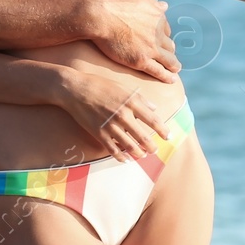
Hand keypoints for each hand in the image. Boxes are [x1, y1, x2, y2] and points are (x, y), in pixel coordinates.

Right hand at [58, 73, 172, 160]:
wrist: (75, 89)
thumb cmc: (100, 85)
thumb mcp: (122, 86)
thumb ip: (140, 98)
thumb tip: (154, 108)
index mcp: (131, 102)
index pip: (153, 120)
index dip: (163, 130)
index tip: (169, 136)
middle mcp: (123, 115)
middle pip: (143, 137)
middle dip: (152, 146)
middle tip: (155, 150)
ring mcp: (110, 126)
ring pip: (129, 146)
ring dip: (138, 153)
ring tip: (143, 155)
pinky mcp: (99, 133)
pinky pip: (113, 150)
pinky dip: (121, 157)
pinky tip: (126, 160)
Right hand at [89, 0, 178, 82]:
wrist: (100, 16)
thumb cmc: (114, 4)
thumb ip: (152, 3)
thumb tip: (165, 5)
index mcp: (158, 16)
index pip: (166, 29)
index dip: (163, 35)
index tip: (160, 40)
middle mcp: (158, 32)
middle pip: (169, 45)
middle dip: (168, 50)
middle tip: (166, 55)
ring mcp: (151, 48)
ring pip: (169, 60)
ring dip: (173, 65)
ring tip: (174, 69)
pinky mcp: (141, 60)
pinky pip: (159, 71)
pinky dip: (167, 76)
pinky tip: (171, 80)